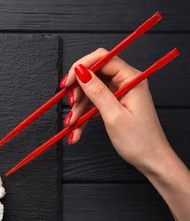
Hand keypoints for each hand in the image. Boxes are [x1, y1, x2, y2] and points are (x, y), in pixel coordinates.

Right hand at [61, 48, 172, 175]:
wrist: (152, 160)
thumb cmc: (140, 141)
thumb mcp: (113, 116)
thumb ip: (96, 92)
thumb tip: (80, 72)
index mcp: (131, 79)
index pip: (102, 59)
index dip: (81, 67)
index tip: (68, 82)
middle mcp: (127, 82)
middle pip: (95, 75)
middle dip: (78, 91)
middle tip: (70, 105)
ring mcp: (121, 94)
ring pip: (92, 92)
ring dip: (79, 108)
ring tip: (72, 123)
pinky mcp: (117, 104)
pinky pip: (95, 104)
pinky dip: (85, 115)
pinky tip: (77, 130)